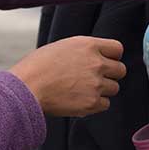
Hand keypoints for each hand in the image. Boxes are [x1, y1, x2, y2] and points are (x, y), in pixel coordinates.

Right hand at [9, 37, 125, 116]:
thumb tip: (96, 57)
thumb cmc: (38, 66)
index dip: (112, 56)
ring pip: (114, 88)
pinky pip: (105, 104)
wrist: (27, 87)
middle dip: (110, 74)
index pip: (117, 49)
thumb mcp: (63, 47)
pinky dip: (96, 104)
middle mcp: (96, 63)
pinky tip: (80, 100)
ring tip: (83, 90)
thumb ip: (84, 51)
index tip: (105, 61)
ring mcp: (95, 84)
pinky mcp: (92, 103)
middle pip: (120, 70)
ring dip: (102, 90)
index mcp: (88, 45)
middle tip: (95, 78)